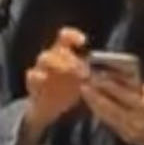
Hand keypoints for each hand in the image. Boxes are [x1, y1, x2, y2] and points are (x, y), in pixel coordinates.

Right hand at [22, 28, 89, 143]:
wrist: (49, 108)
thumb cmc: (69, 89)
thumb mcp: (82, 80)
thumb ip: (91, 72)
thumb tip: (111, 71)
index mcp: (63, 53)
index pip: (65, 37)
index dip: (72, 36)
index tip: (82, 42)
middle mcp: (51, 58)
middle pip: (58, 49)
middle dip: (71, 58)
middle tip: (84, 72)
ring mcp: (40, 69)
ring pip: (44, 58)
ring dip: (58, 64)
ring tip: (70, 75)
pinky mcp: (32, 83)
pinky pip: (32, 75)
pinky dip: (38, 77)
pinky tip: (45, 79)